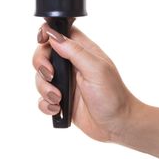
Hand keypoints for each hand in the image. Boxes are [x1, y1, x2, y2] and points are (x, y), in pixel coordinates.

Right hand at [32, 22, 141, 141]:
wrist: (117, 124)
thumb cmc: (113, 95)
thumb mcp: (96, 69)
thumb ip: (75, 51)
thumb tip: (54, 35)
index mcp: (83, 52)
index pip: (61, 33)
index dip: (48, 34)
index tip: (42, 41)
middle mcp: (73, 64)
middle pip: (45, 54)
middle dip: (41, 64)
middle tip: (51, 75)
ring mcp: (66, 82)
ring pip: (41, 77)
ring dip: (44, 88)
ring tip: (58, 98)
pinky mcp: (62, 100)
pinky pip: (43, 98)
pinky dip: (46, 104)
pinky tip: (58, 108)